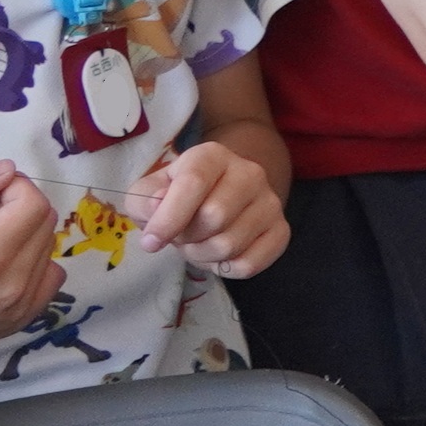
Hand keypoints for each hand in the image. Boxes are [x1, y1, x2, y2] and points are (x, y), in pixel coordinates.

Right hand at [0, 166, 63, 382]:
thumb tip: (7, 169)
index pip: (33, 204)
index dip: (13, 185)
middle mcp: (13, 288)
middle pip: (45, 224)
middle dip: (16, 207)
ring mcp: (19, 310)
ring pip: (48, 250)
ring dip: (23, 234)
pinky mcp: (17, 323)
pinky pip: (47, 280)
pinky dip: (32, 263)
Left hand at [127, 141, 290, 278]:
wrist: (219, 196)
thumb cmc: (178, 195)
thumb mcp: (149, 193)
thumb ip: (144, 200)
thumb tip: (159, 208)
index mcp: (213, 156)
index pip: (193, 184)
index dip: (168, 218)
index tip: (151, 242)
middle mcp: (250, 173)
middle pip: (214, 217)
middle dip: (187, 238)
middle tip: (180, 236)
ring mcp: (270, 202)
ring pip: (230, 245)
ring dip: (203, 255)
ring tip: (198, 244)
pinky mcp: (281, 230)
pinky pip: (250, 263)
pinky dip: (225, 269)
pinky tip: (219, 256)